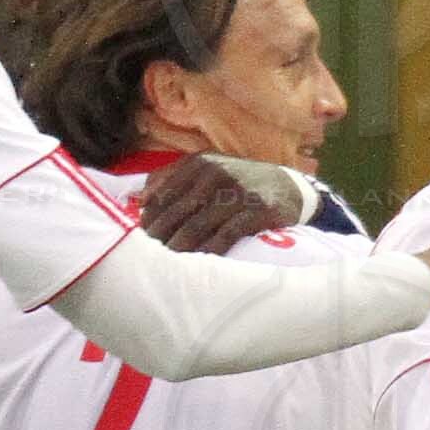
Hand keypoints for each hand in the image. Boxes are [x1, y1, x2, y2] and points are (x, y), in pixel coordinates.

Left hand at [139, 152, 293, 254]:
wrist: (289, 187)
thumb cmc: (239, 183)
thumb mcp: (209, 169)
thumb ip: (174, 178)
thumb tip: (141, 199)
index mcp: (199, 163)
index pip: (163, 193)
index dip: (149, 219)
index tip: (139, 240)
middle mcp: (216, 173)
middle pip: (177, 211)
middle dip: (160, 237)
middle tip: (147, 259)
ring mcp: (236, 192)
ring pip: (197, 225)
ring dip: (179, 248)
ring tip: (166, 266)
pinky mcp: (256, 211)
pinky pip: (226, 235)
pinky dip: (209, 251)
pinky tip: (198, 265)